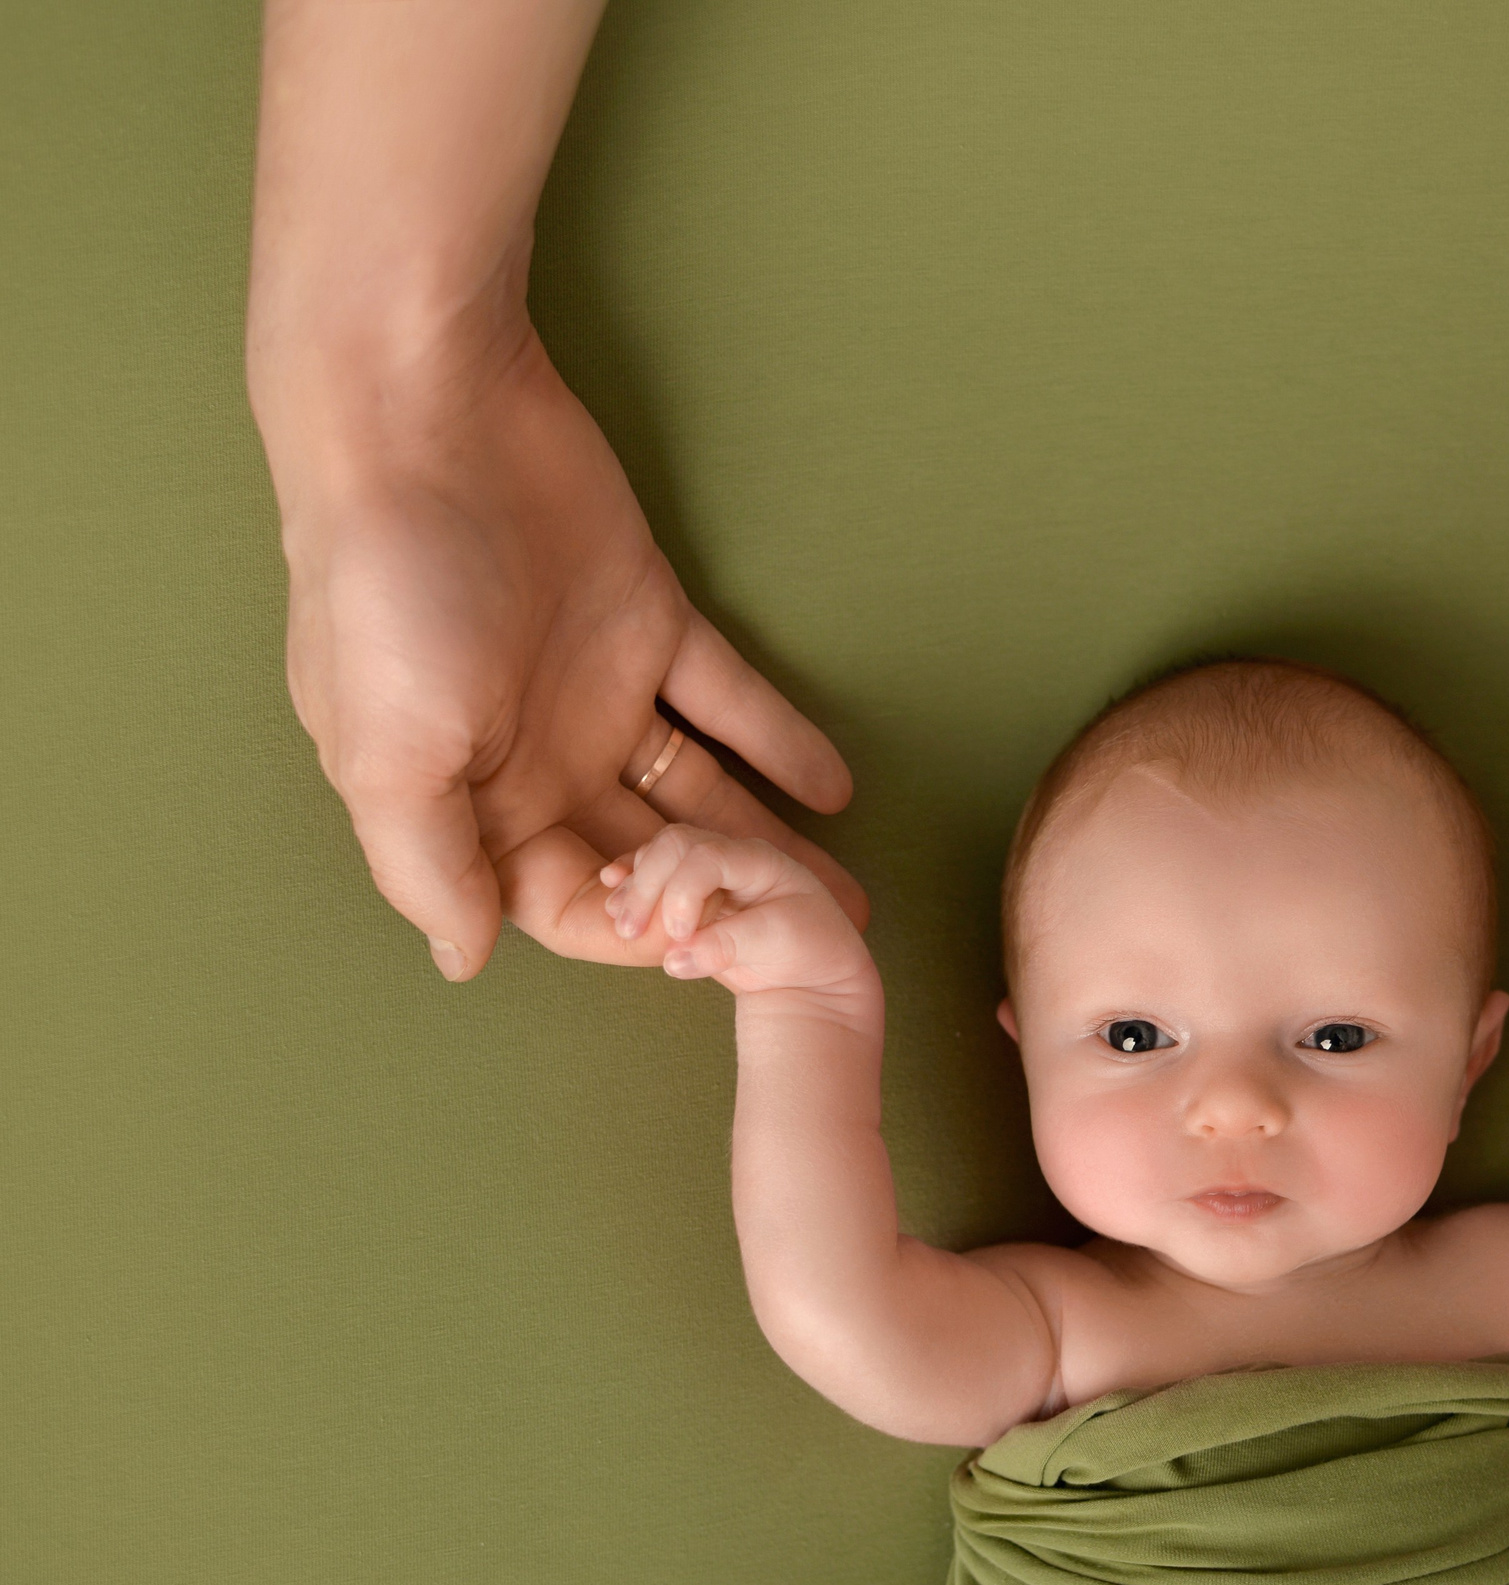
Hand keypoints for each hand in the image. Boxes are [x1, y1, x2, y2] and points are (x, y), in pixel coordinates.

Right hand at [264, 323, 864, 982]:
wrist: (419, 420)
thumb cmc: (383, 591)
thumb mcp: (387, 752)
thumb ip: (429, 864)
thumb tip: (463, 961)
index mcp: (469, 799)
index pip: (569, 902)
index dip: (638, 933)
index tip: (715, 960)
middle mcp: (538, 760)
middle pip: (649, 856)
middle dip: (725, 904)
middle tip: (816, 951)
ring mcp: (601, 692)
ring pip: (699, 790)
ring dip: (770, 841)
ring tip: (847, 896)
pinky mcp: (650, 623)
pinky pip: (729, 701)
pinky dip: (781, 742)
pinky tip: (836, 790)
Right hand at [600, 824, 877, 1007]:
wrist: (812, 970)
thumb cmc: (809, 951)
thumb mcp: (777, 946)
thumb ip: (727, 946)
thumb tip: (675, 960)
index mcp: (759, 859)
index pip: (706, 857)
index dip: (682, 893)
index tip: (680, 937)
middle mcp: (730, 855)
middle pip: (674, 845)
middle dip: (647, 883)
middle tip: (631, 931)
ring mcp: (707, 870)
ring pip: (656, 857)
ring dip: (632, 887)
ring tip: (618, 922)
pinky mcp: (687, 892)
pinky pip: (651, 876)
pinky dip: (629, 885)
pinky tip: (609, 896)